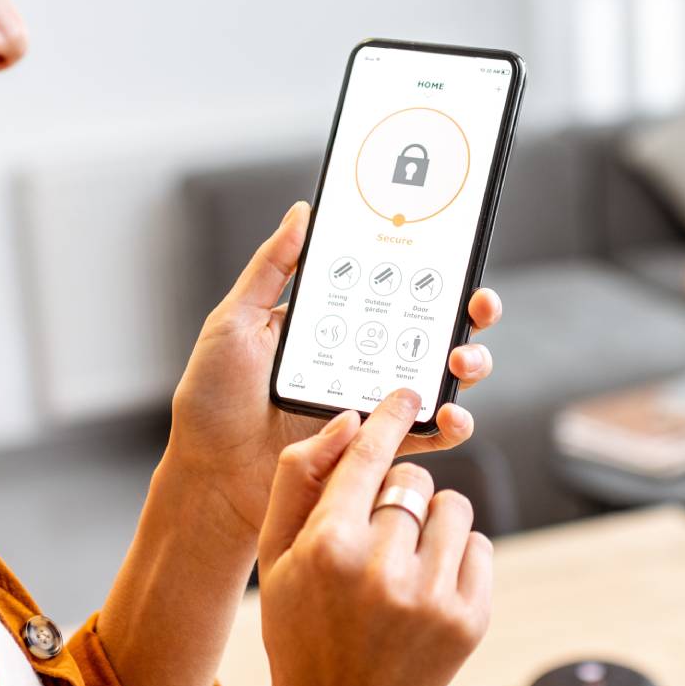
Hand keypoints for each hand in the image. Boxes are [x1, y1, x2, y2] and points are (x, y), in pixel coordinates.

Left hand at [166, 201, 502, 538]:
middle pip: (432, 329)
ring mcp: (373, 404)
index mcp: (334, 324)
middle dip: (468, 314)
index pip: (394, 288)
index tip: (455, 254)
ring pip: (439, 379)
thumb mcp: (235, 321)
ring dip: (467, 365)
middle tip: (477, 306)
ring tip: (462, 361)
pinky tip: (452, 416)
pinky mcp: (376, 450)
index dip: (432, 270)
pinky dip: (450, 426)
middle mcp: (362, 359)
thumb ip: (271, 268)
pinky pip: (425, 436)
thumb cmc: (213, 398)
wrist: (208, 474)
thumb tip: (302, 212)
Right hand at [257, 390, 490, 685]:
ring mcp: (431, 598)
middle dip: (398, 495)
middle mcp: (382, 569)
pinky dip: (459, 556)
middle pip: (413, 480)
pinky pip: (480, 545)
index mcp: (328, 547)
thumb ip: (298, 481)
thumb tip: (348, 422)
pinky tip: (426, 584)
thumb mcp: (273, 555)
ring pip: (453, 507)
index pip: (369, 456)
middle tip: (378, 532)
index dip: (390, 417)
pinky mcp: (469, 620)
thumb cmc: (299, 627)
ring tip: (404, 559)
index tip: (407, 393)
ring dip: (433, 521)